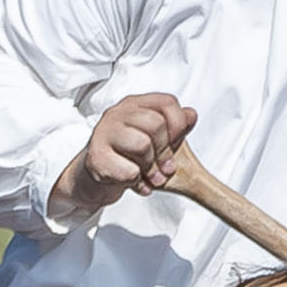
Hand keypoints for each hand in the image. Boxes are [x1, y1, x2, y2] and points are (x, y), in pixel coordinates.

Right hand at [59, 90, 193, 213]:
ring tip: (151, 178)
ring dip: (151, 168)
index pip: (167, 102)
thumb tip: (191, 115)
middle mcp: (117, 113)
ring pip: (142, 145)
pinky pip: (129, 171)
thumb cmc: (129, 157)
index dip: (179, 125)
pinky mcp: (95, 157)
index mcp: (135, 104)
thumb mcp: (158, 140)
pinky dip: (137, 183)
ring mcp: (103, 133)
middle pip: (156, 124)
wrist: (96, 179)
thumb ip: (176, 127)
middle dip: (166, 152)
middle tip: (165, 169)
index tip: (176, 143)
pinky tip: (134, 183)